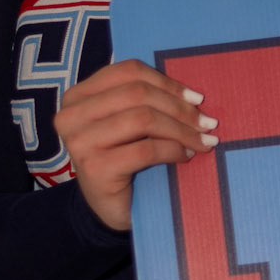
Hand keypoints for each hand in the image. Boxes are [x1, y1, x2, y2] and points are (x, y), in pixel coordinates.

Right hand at [56, 60, 218, 232]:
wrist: (108, 208)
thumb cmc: (124, 159)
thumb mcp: (130, 123)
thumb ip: (146, 101)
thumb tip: (194, 96)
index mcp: (79, 95)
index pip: (129, 71)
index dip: (167, 82)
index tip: (197, 98)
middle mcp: (71, 115)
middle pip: (138, 94)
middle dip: (180, 108)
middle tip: (208, 123)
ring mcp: (80, 142)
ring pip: (143, 119)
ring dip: (181, 130)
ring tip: (202, 141)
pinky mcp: (94, 168)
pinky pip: (145, 150)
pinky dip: (173, 150)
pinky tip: (185, 156)